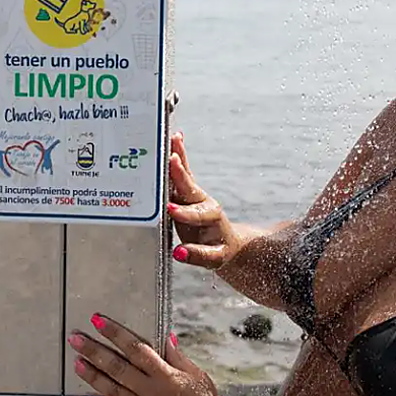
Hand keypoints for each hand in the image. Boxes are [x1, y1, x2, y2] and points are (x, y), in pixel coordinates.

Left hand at [69, 314, 231, 395]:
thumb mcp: (196, 374)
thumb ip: (177, 357)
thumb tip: (166, 338)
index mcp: (165, 375)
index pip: (135, 348)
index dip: (115, 333)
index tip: (99, 321)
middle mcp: (152, 392)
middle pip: (118, 368)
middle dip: (94, 351)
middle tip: (76, 340)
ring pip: (113, 391)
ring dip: (93, 377)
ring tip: (76, 364)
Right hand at [167, 133, 241, 268]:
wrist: (225, 241)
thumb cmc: (219, 250)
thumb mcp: (214, 258)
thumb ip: (197, 255)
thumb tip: (179, 253)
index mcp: (210, 218)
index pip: (196, 214)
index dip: (184, 212)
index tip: (171, 209)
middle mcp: (202, 202)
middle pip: (190, 187)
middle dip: (180, 174)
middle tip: (172, 160)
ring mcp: (194, 195)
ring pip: (185, 174)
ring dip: (179, 156)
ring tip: (173, 139)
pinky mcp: (187, 192)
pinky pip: (181, 172)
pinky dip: (178, 155)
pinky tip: (175, 138)